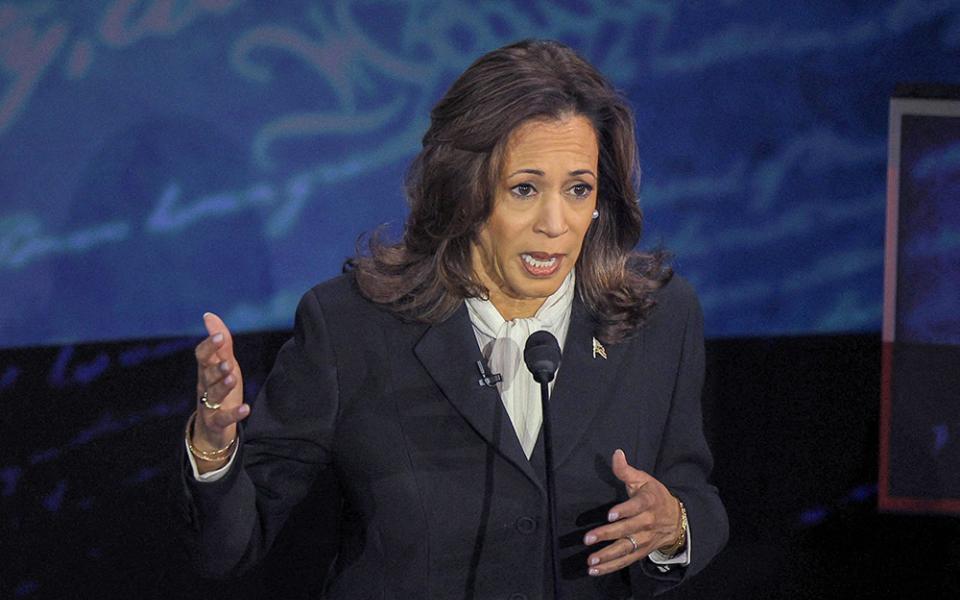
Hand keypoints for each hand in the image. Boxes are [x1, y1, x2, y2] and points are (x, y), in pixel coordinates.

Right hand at [192, 312, 248, 470]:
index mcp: (206, 370)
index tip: (221, 336)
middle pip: (207, 375)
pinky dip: (234, 414)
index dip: (210, 346)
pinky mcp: (216, 423)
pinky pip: (223, 418)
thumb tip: (208, 315)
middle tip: (228, 362)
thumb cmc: (220, 388)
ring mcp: (209, 405)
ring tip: (232, 378)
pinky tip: (246, 409)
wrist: (212, 427)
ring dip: (223, 386)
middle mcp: (205, 386)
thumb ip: (221, 343)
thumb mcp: (223, 364)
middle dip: (216, 367)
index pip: (202, 356)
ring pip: (213, 395)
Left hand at [582, 449, 681, 575]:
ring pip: (626, 548)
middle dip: (608, 534)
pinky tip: (594, 569)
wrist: (677, 518)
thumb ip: (626, 470)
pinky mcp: (641, 551)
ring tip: (591, 560)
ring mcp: (645, 539)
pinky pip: (626, 560)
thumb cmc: (654, 495)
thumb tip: (616, 453)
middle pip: (627, 530)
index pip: (636, 507)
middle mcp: (647, 523)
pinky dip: (610, 566)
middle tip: (588, 538)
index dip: (624, 510)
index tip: (610, 515)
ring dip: (608, 555)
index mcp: (648, 503)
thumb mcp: (643, 479)